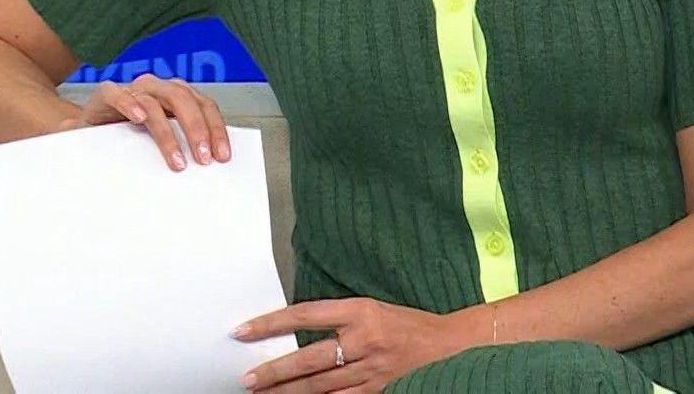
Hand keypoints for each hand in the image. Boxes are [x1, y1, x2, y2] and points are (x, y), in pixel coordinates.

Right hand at [59, 73, 230, 170]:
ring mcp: (132, 89)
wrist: (89, 128)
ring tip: (176, 160)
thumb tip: (210, 166)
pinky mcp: (106, 94)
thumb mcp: (161, 139)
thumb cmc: (130, 134)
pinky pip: (117, 94)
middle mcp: (158, 88)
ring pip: (154, 103)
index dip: (216, 129)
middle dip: (197, 130)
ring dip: (167, 133)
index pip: (204, 105)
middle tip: (203, 158)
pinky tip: (139, 119)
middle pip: (184, 100)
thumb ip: (182, 144)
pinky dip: (129, 104)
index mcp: (177, 94)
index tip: (222, 155)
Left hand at [231, 297, 473, 392]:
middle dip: (274, 370)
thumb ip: (339, 318)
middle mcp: (364, 339)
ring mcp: (371, 369)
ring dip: (287, 391)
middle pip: (308, 358)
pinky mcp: (378, 390)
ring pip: (319, 385)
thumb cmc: (408, 324)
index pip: (305, 314)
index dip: (271, 323)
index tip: (243, 331)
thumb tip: (295, 330)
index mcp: (360, 310)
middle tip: (246, 378)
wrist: (450, 345)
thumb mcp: (373, 308)